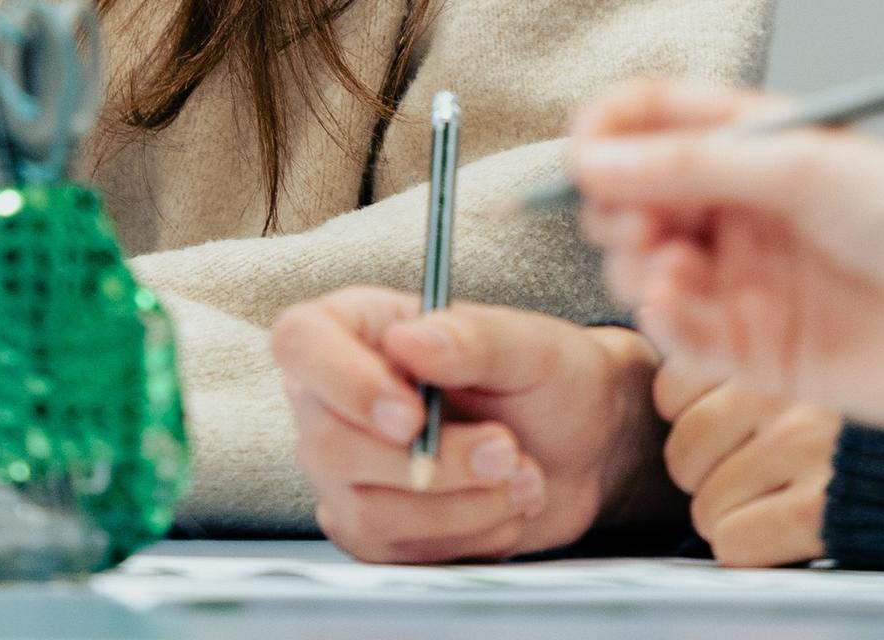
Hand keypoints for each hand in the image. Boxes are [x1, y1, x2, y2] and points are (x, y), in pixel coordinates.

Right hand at [269, 290, 669, 561]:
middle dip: (430, 462)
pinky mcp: (375, 529)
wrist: (582, 449)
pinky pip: (396, 553)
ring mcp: (349, 472)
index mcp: (360, 329)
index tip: (413, 414)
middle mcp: (338, 400)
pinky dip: (464, 537)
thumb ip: (471, 337)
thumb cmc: (548, 381)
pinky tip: (504, 506)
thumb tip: (411, 341)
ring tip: (521, 476)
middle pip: (327, 443)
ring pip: (365, 511)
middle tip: (504, 448)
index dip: (344, 382)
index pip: (301, 341)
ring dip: (459, 506)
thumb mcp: (528, 345)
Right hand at [568, 78, 883, 432]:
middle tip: (632, 220)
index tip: (579, 153)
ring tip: (665, 263)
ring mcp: (747, 280)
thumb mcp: (806, 168)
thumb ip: (693, 162)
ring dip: (634, 262)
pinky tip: (671, 303)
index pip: (655, 121)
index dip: (609, 132)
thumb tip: (592, 157)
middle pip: (636, 197)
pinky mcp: (756, 352)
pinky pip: (680, 335)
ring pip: (645, 268)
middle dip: (617, 207)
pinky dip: (662, 318)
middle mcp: (744, 209)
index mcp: (758, 144)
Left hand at [653, 355, 836, 565]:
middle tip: (750, 478)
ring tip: (772, 505)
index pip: (671, 390)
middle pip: (683, 453)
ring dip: (729, 518)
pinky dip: (749, 548)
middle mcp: (781, 389)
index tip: (726, 431)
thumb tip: (665, 344)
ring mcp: (803, 446)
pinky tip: (782, 532)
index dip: (691, 420)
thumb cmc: (858, 427)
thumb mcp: (801, 363)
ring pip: (706, 507)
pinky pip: (734, 541)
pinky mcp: (819, 507)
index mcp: (770, 348)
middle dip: (706, 477)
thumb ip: (741, 358)